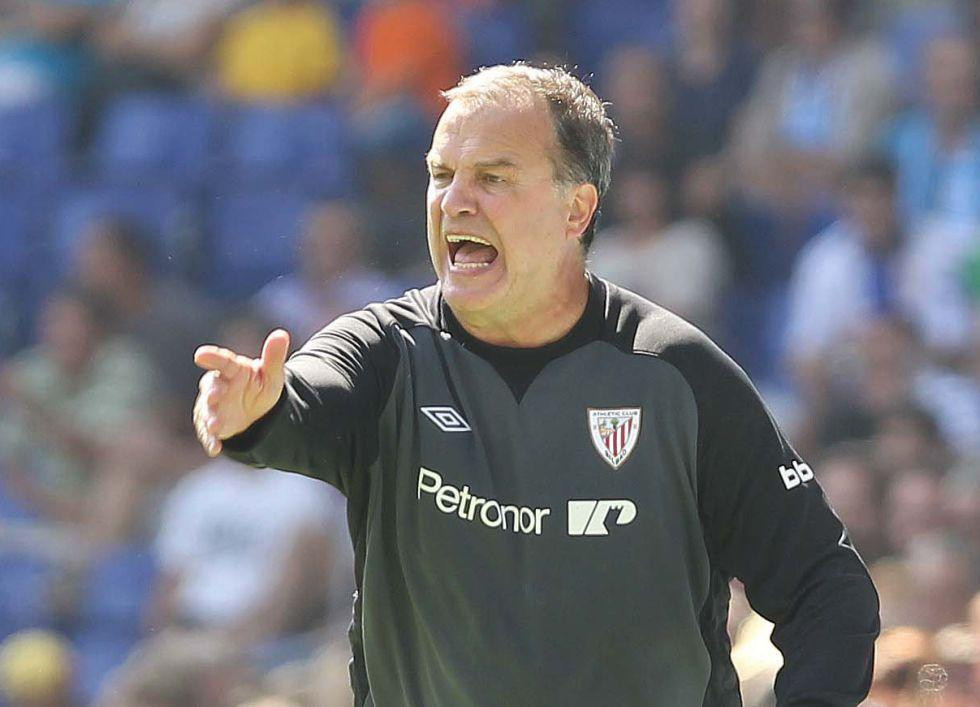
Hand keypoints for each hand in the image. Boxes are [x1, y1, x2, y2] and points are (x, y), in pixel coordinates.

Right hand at [192, 329, 289, 456]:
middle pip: (212, 387)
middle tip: (214, 395)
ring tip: (215, 426)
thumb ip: (274, 356)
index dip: (212, 357)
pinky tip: (215, 449)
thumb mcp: (271, 374)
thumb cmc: (260, 386)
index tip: (201, 354)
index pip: (222, 361)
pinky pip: (208, 432)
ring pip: (207, 411)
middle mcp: (218, 386)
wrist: (258, 411)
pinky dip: (210, 440)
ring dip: (210, 418)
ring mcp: (213, 406)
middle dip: (212, 391)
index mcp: (232, 370)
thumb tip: (281, 334)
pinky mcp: (212, 423)